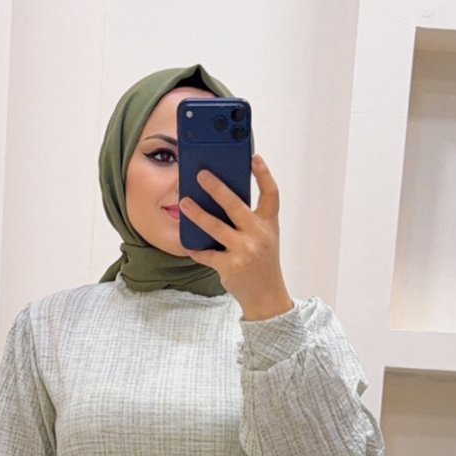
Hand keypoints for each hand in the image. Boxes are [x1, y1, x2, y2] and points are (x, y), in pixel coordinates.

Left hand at [179, 154, 293, 320]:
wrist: (267, 296)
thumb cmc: (263, 263)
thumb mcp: (265, 237)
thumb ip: (252, 219)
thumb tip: (224, 197)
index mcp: (269, 224)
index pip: (271, 194)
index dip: (263, 174)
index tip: (253, 158)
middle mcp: (258, 235)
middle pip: (235, 205)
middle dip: (216, 188)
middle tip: (201, 175)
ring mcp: (244, 250)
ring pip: (215, 227)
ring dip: (197, 214)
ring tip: (184, 203)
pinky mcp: (230, 266)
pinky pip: (207, 253)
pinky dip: (196, 249)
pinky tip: (188, 245)